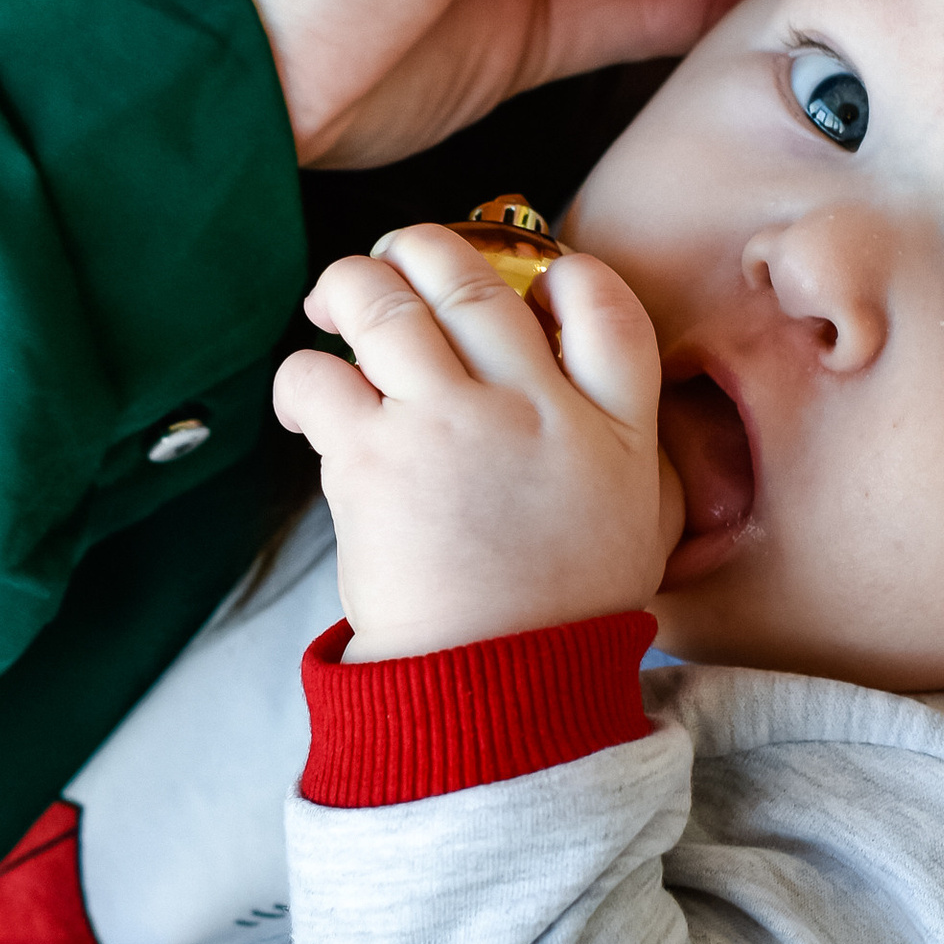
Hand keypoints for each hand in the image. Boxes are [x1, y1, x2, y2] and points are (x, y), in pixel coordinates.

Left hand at [276, 225, 677, 657]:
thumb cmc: (561, 619)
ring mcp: (452, 425)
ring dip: (349, 287)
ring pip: (385, 302)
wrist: (500, 694)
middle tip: (395, 265)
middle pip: (474, 278)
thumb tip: (597, 397)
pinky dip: (302, 376)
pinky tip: (307, 401)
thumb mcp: (641, 523)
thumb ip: (630, 451)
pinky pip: (319, 377)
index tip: (529, 282)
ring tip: (335, 303)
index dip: (562, 271)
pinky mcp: (375, 458)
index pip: (602, 301)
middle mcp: (534, 407)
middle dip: (421, 249)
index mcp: (613, 424)